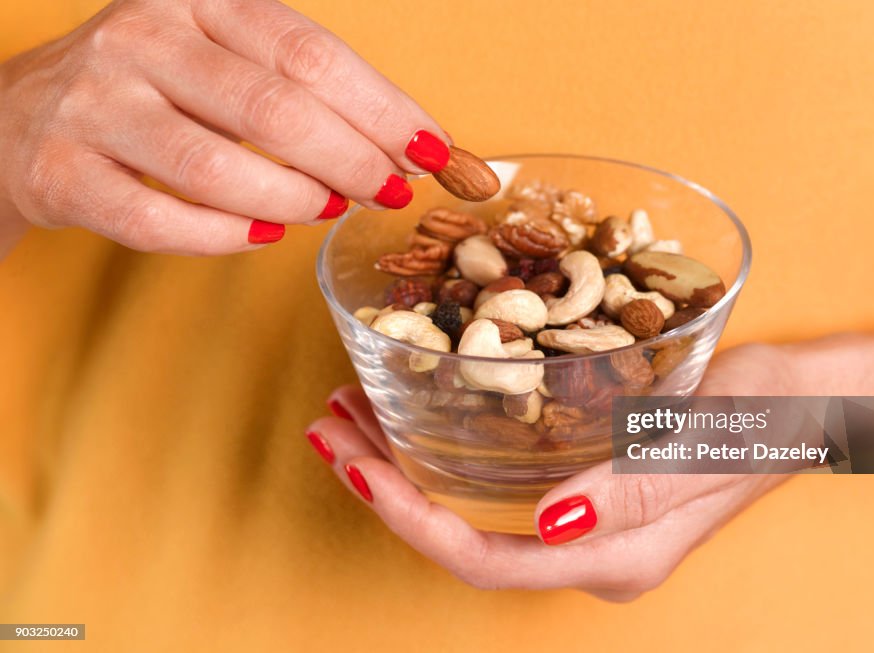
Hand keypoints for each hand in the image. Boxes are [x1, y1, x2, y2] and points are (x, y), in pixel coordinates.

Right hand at [0, 0, 450, 254]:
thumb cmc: (149, 89)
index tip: (430, 150)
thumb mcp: (219, 56)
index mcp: (196, 0)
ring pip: (216, 167)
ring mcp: (93, 106)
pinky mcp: (61, 174)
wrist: (19, 118)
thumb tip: (407, 144)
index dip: (380, 108)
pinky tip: (263, 232)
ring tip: (328, 209)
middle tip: (390, 192)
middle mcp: (141, 39)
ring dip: (294, 198)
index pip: (310, 54)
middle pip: (274, 108)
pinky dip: (223, 235)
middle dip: (352, 160)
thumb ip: (302, 88)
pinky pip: (158, 221)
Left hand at [304, 344, 792, 601]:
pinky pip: (501, 480)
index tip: (357, 470)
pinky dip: (449, 445)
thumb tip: (547, 525)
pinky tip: (418, 408)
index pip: (490, 562)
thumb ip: (630, 493)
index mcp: (614, 556)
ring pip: (476, 508)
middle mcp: (591, 548)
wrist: (808, 400)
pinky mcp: (589, 483)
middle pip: (467, 539)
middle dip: (389, 489)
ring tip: (350, 413)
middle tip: (328, 430)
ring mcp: (588, 519)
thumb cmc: (766, 417)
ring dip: (408, 462)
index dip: (416, 523)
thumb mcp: (704, 450)